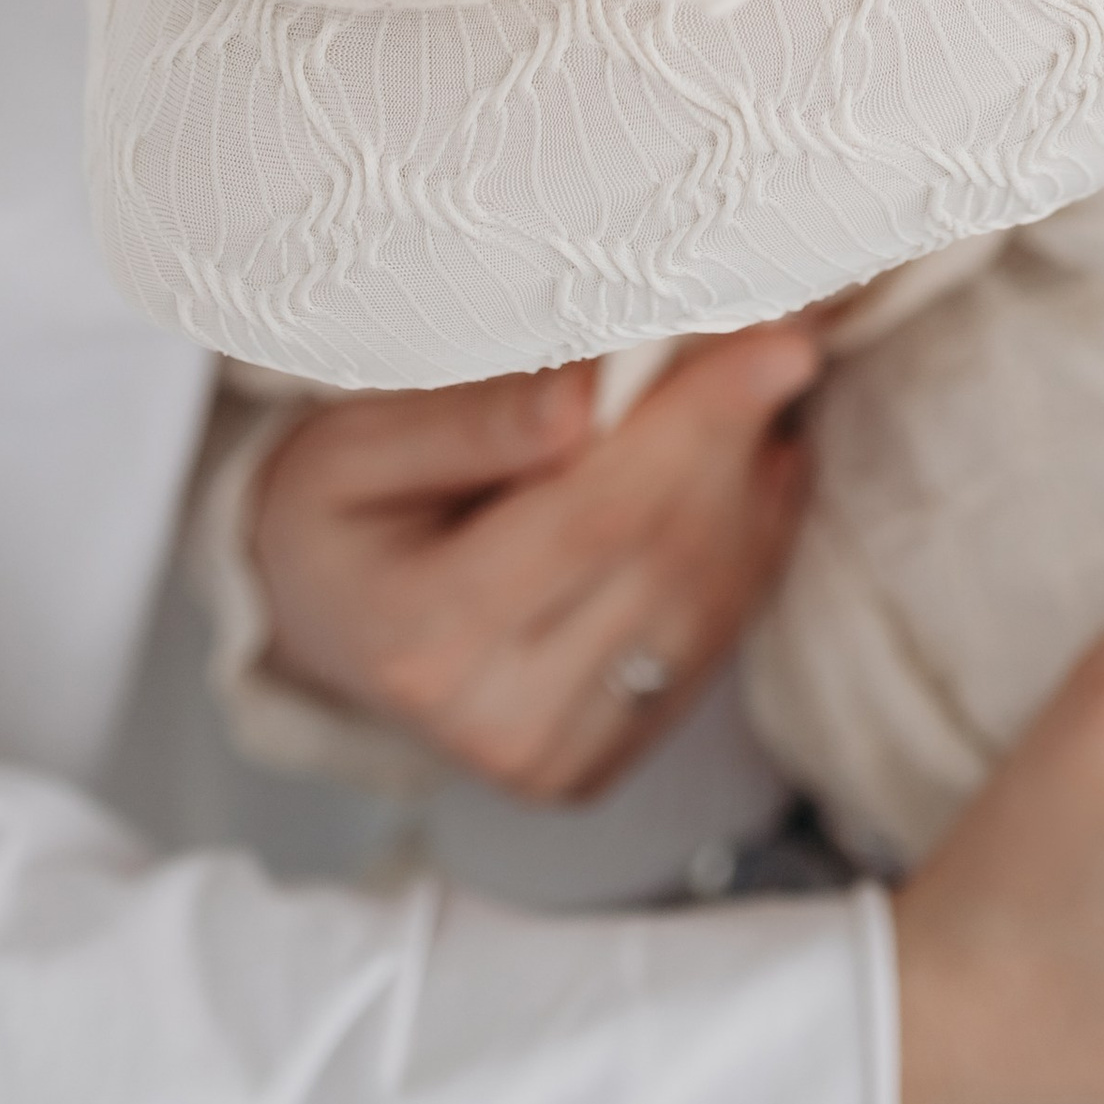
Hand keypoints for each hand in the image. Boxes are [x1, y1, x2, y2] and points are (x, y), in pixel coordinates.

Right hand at [249, 325, 818, 802]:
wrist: (321, 620)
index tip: (772, 338)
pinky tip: (751, 469)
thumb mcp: (356, 446)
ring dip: (748, 487)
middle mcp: (494, 723)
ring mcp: (551, 760)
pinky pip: (706, 646)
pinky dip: (747, 547)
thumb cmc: (338, 510)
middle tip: (781, 342)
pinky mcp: (595, 766)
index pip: (595, 515)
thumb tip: (584, 394)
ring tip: (757, 395)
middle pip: (662, 556)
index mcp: (421, 638)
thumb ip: (468, 421)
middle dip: (734, 437)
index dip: (695, 424)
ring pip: (702, 602)